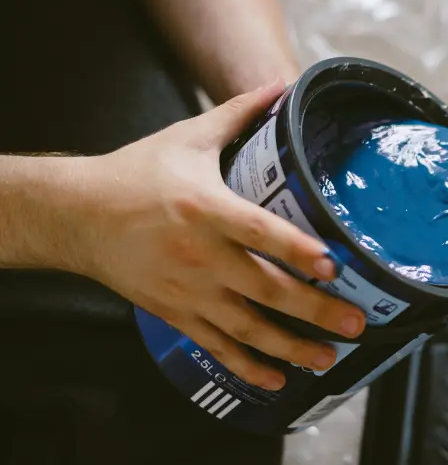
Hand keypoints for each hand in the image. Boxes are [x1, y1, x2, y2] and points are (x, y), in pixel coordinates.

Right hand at [75, 80, 365, 390]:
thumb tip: (281, 84)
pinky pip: (215, 347)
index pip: (259, 232)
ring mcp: (186, 291)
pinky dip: (246, 367)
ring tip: (329, 360)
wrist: (76, 215)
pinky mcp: (174, 313)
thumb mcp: (188, 137)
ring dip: (290, 348)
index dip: (297, 251)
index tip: (334, 266)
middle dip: (313, 311)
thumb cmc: (136, 173)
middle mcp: (199, 255)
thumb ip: (239, 113)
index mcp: (205, 208)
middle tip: (355, 325)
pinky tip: (277, 380)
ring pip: (245, 329)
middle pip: (264, 290)